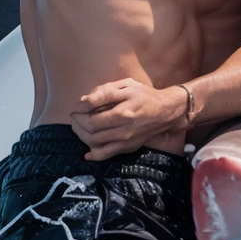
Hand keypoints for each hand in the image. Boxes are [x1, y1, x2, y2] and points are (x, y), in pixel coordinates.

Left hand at [70, 78, 186, 159]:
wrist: (166, 111)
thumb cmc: (144, 95)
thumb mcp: (127, 85)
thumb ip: (105, 91)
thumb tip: (83, 102)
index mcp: (124, 104)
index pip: (92, 106)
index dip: (80, 106)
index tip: (77, 106)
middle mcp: (124, 122)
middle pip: (91, 125)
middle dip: (77, 121)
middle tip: (74, 116)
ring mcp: (126, 137)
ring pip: (94, 140)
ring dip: (81, 134)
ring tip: (78, 127)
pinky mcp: (128, 146)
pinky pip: (106, 154)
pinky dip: (94, 154)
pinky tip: (87, 152)